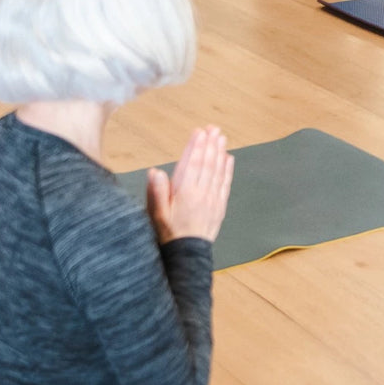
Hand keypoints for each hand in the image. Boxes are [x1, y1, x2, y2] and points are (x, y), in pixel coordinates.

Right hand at [146, 126, 233, 243]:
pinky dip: (227, 170)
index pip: (191, 164)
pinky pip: (225, 184)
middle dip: (210, 144)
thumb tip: (155, 171)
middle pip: (207, 164)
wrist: (187, 255)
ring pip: (217, 171)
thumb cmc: (168, 234)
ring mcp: (212, 199)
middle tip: (213, 129)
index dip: (195, 147)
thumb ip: (157, 192)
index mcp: (185, 193)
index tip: (199, 132)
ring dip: (220, 153)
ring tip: (221, 138)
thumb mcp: (156, 215)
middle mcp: (201, 193)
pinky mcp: (219, 206)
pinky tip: (228, 158)